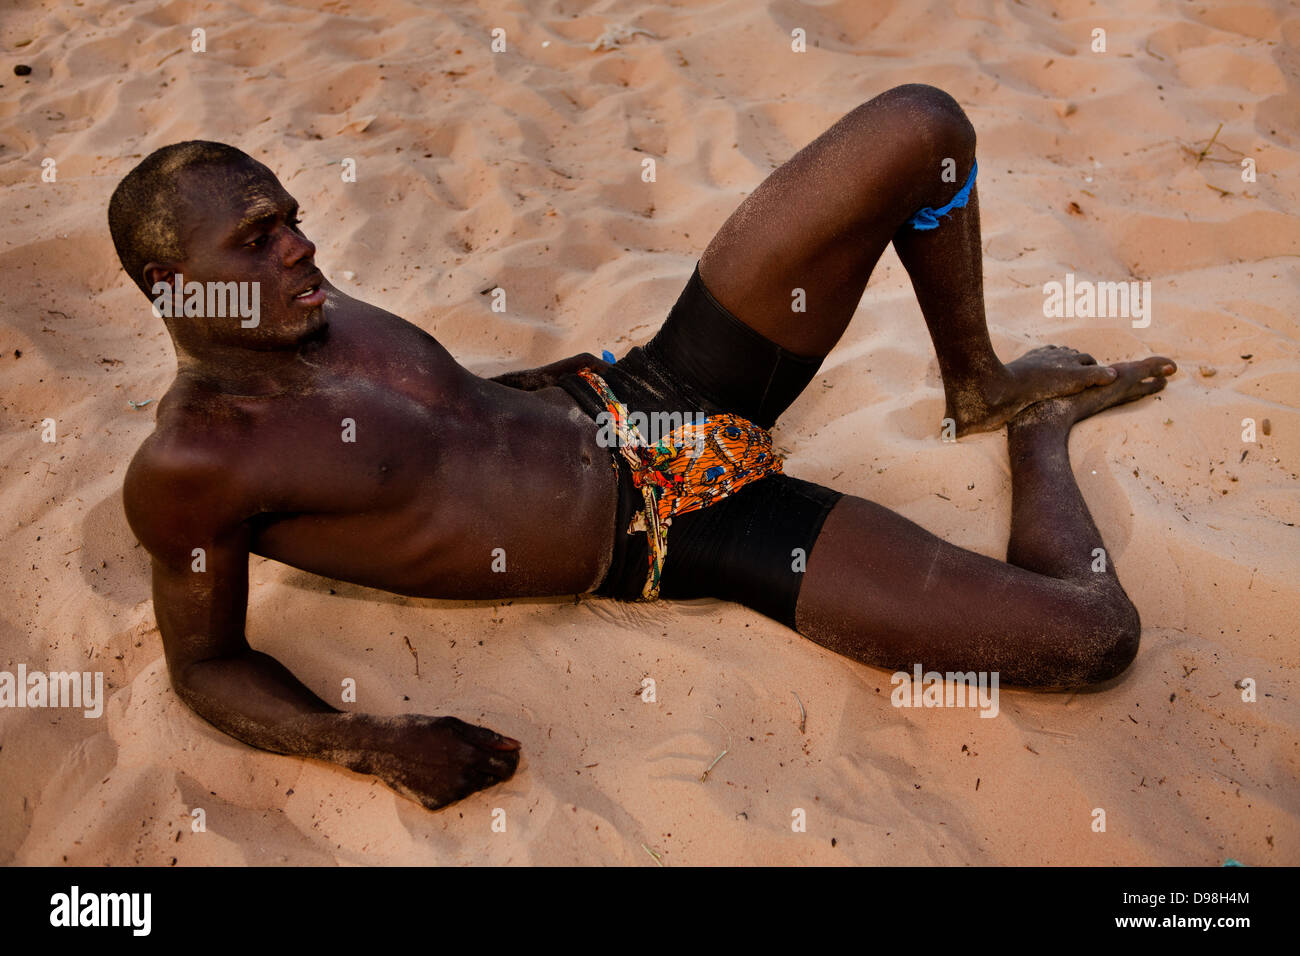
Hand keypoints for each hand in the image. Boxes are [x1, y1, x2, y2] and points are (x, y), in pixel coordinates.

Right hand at [364, 714, 520, 810]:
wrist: (381, 748)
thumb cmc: (418, 729)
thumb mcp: (454, 725)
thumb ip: (488, 737)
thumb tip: (516, 745)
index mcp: (469, 755)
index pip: (506, 766)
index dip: (511, 760)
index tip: (510, 754)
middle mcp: (462, 779)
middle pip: (495, 779)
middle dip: (494, 767)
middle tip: (480, 754)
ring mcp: (449, 794)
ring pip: (476, 787)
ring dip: (473, 775)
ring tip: (451, 759)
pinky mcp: (436, 804)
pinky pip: (456, 795)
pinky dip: (453, 784)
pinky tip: (437, 771)